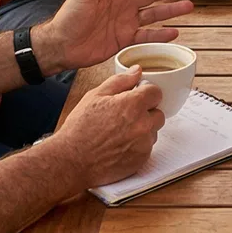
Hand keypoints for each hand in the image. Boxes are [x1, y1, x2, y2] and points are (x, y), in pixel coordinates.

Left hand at [37, 0, 192, 72]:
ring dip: (171, 10)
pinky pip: (147, 35)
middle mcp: (122, 3)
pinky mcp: (124, 39)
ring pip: (154, 13)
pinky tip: (174, 32)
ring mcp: (125, 21)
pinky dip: (161, 34)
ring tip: (188, 6)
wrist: (62, 45)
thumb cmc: (69, 17)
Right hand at [48, 69, 165, 191]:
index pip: (156, 93)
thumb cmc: (80, 129)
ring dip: (143, 129)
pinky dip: (138, 145)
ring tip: (120, 132)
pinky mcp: (141, 160)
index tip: (136, 96)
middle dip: (146, 112)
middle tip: (125, 116)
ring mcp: (144, 144)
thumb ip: (120, 81)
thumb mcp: (95, 96)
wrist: (73, 161)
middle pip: (158, 113)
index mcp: (133, 105)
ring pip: (153, 131)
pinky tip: (119, 145)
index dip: (145, 93)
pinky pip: (147, 148)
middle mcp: (143, 125)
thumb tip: (137, 71)